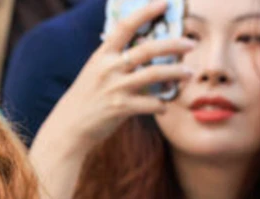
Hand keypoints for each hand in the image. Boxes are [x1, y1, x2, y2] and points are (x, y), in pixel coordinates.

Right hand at [39, 1, 194, 150]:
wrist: (68, 126)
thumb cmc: (87, 97)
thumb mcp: (96, 70)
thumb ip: (116, 58)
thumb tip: (145, 47)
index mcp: (102, 54)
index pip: (125, 26)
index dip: (145, 12)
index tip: (164, 3)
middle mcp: (109, 68)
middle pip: (148, 49)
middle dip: (174, 44)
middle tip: (191, 43)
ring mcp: (115, 88)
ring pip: (154, 74)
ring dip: (176, 73)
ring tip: (189, 73)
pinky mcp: (120, 108)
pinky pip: (151, 104)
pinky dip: (162, 105)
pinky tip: (165, 106)